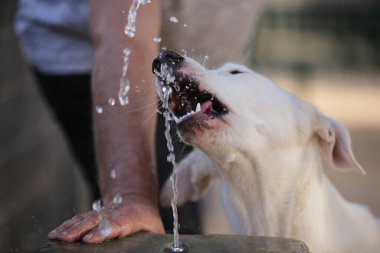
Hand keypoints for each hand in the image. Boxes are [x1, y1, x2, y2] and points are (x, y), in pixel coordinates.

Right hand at [48, 195, 163, 242]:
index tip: (91, 238)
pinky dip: (66, 225)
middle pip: (94, 221)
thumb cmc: (146, 219)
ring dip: (69, 227)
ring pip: (83, 218)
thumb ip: (152, 239)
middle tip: (65, 239)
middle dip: (79, 230)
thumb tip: (161, 251)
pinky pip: (78, 219)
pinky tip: (55, 233)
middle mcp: (113, 213)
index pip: (116, 224)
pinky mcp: (93, 215)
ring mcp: (101, 213)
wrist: (136, 199)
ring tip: (56, 236)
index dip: (103, 231)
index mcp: (130, 218)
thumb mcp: (154, 229)